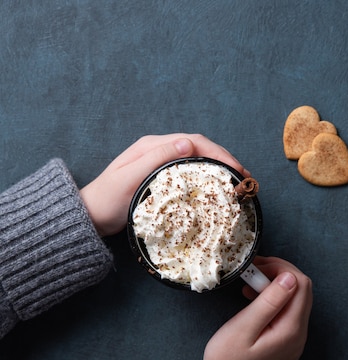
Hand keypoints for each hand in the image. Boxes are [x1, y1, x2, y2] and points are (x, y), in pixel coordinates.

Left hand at [80, 134, 247, 236]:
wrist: (90, 216)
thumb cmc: (107, 200)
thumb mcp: (129, 179)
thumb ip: (156, 159)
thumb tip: (187, 143)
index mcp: (152, 146)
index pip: (194, 141)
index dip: (218, 153)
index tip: (236, 169)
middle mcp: (159, 150)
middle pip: (200, 148)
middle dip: (225, 160)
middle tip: (244, 177)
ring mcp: (161, 163)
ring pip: (198, 158)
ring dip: (220, 167)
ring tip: (237, 182)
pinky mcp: (162, 177)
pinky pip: (192, 171)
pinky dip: (209, 176)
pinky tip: (218, 187)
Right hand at [195, 257, 312, 359]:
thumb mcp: (244, 326)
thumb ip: (269, 301)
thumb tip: (290, 277)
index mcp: (291, 330)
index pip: (301, 285)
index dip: (282, 269)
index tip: (258, 266)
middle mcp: (300, 336)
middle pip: (303, 290)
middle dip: (280, 274)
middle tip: (254, 271)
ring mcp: (296, 340)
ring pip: (297, 300)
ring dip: (277, 286)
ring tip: (251, 286)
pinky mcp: (288, 342)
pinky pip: (290, 312)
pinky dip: (276, 300)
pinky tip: (256, 299)